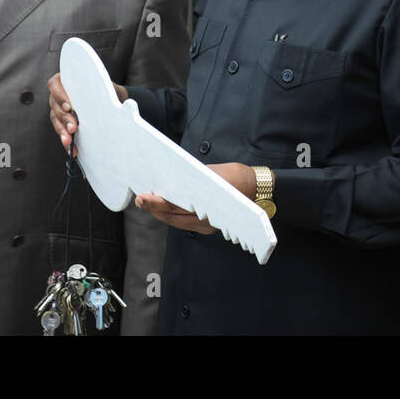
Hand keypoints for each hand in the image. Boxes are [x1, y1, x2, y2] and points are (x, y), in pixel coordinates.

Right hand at [48, 71, 128, 155]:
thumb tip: (123, 103)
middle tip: (73, 127)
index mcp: (66, 80)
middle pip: (55, 105)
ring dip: (62, 131)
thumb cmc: (109, 91)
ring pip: (56, 120)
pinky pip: (61, 131)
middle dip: (64, 118)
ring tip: (70, 141)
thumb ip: (107, 90)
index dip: (59, 95)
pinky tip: (72, 149)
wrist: (113, 103)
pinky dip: (66, 140)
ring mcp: (59, 109)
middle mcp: (59, 94)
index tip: (69, 107)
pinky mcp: (62, 123)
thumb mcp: (108, 88)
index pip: (54, 85)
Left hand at [135, 162, 256, 233]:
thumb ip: (193, 178)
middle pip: (174, 217)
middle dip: (155, 209)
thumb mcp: (213, 173)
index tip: (144, 198)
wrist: (259, 189)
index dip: (157, 203)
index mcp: (207, 205)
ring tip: (148, 203)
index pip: (176, 206)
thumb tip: (173, 180)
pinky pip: (186, 222)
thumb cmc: (238, 178)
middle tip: (140, 200)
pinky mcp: (209, 225)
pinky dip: (174, 215)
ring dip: (162, 213)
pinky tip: (166, 208)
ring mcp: (208, 225)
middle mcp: (207, 220)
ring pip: (178, 222)